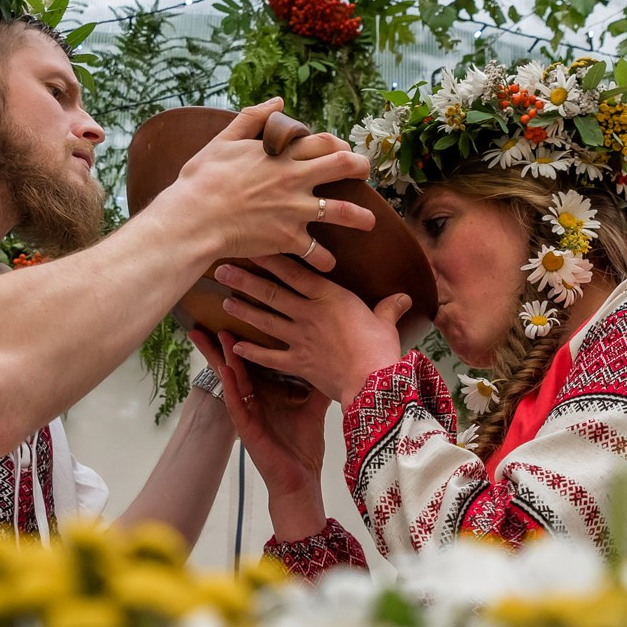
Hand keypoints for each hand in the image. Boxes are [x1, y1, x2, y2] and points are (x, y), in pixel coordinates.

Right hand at [158, 99, 373, 271]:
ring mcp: (295, 209)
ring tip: (370, 222)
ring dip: (361, 216)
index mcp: (282, 154)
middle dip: (361, 167)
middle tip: (365, 173)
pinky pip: (316, 250)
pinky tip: (329, 263)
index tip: (341, 150)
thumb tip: (278, 103)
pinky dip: (324, 259)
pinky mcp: (288, 237)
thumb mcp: (224, 140)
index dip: (338, 143)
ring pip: (343, 211)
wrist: (193, 217)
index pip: (323, 141)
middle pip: (344, 166)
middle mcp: (295, 178)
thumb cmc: (202, 179)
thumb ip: (253, 118)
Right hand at [191, 329, 330, 539]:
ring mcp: (246, 413)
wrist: (302, 480)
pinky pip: (235, 402)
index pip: (249, 361)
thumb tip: (331, 358)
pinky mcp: (246, 428)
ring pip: (230, 379)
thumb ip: (316, 382)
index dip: (240, 340)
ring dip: (222, 357)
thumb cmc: (303, 446)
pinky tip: (225, 370)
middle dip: (218, 344)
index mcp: (266, 393)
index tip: (234, 315)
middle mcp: (252, 400)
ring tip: (215, 334)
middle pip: (232, 365)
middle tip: (204, 319)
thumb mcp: (312, 407)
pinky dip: (230, 385)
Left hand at [215, 255, 411, 405]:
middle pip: (271, 292)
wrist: (372, 381)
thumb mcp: (386, 321)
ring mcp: (300, 338)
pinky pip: (269, 357)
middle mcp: (308, 313)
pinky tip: (236, 346)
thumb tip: (403, 297)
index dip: (271, 258)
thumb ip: (388, 307)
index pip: (294, 271)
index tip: (253, 245)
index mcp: (329, 297)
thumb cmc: (380, 348)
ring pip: (265, 319)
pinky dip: (251, 352)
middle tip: (222, 269)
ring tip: (225, 300)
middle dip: (245, 280)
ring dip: (244, 309)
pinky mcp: (297, 363)